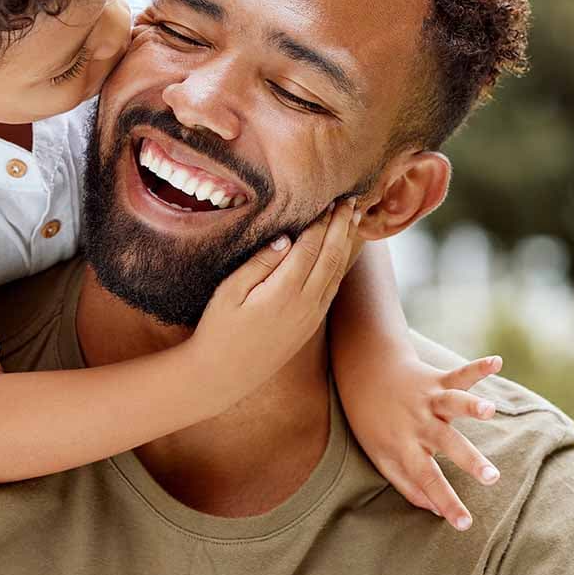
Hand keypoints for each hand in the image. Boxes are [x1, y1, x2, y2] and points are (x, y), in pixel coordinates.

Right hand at [192, 197, 363, 395]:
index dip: (322, 222)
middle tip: (350, 201)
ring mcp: (311, 317)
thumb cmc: (219, 329)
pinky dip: (341, 265)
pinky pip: (332, 289)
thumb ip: (259, 263)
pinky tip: (342, 252)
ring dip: (347, 244)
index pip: (311, 247)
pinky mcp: (310, 325)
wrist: (224, 375)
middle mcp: (305, 304)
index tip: (330, 199)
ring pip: (337, 273)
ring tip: (354, 220)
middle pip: (331, 256)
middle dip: (342, 227)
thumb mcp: (230, 292)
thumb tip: (286, 238)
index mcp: (284, 291)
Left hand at [342, 352, 504, 531]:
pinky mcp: (436, 380)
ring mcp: (428, 399)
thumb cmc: (373, 422)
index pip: (426, 479)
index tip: (465, 524)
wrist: (363, 373)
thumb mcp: (380, 456)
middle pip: (446, 443)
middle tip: (491, 477)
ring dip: (471, 406)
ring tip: (489, 410)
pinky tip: (497, 362)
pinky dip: (478, 368)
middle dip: (469, 460)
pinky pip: (459, 374)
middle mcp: (419, 423)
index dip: (446, 502)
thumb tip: (436, 511)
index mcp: (404, 445)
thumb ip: (407, 484)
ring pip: (452, 403)